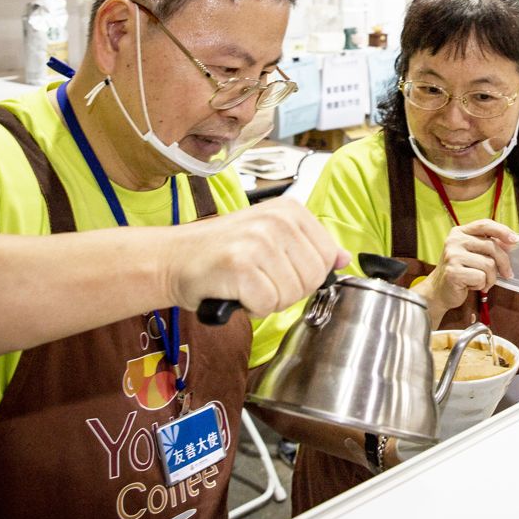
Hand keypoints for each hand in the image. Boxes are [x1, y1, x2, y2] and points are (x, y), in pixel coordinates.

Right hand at [167, 202, 348, 315]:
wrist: (174, 258)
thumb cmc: (223, 252)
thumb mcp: (271, 238)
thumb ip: (309, 246)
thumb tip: (344, 258)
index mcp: (290, 210)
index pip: (327, 257)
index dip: (304, 276)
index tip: (279, 270)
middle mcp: (277, 220)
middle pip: (312, 279)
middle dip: (287, 291)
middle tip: (259, 280)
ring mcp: (258, 241)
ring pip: (291, 294)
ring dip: (268, 301)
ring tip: (245, 284)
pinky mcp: (240, 265)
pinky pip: (266, 304)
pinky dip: (250, 308)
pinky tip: (234, 292)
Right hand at [414, 219, 515, 313]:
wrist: (438, 291)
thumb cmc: (460, 272)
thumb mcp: (472, 254)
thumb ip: (487, 246)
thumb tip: (511, 244)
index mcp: (459, 232)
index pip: (484, 224)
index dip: (502, 230)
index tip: (515, 240)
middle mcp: (454, 241)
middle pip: (491, 246)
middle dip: (504, 263)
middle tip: (508, 274)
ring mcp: (452, 256)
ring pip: (489, 264)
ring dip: (491, 278)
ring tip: (483, 282)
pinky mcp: (453, 272)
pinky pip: (481, 277)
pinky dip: (482, 285)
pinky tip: (472, 286)